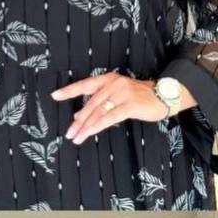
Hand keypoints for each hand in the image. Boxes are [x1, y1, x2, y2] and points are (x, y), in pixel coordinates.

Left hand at [52, 73, 172, 144]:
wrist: (163, 96)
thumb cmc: (139, 97)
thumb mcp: (117, 97)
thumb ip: (100, 104)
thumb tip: (78, 117)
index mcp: (108, 79)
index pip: (85, 85)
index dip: (69, 90)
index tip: (55, 96)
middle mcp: (114, 84)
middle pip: (90, 104)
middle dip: (78, 120)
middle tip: (69, 132)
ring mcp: (122, 93)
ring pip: (98, 112)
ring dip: (85, 127)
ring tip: (76, 137)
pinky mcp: (130, 104)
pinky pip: (110, 117)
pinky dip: (97, 126)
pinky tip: (89, 133)